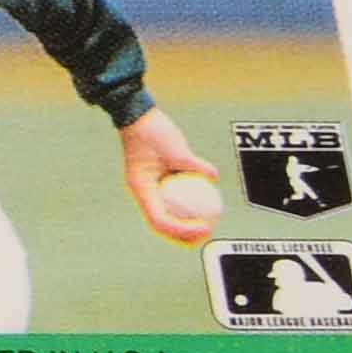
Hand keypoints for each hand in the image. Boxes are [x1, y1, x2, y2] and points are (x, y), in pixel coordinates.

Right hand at [120, 105, 220, 243]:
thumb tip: (214, 177)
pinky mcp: (155, 181)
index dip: (181, 229)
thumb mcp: (177, 148)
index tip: (202, 227)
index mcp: (142, 189)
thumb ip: (194, 164)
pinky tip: (205, 204)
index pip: (160, 219)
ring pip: (166, 214)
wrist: (137, 118)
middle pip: (161, 224)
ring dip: (184, 223)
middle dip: (182, 235)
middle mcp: (143, 193)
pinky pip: (172, 199)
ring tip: (206, 226)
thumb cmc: (153, 132)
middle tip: (205, 234)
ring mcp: (148, 188)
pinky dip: (186, 205)